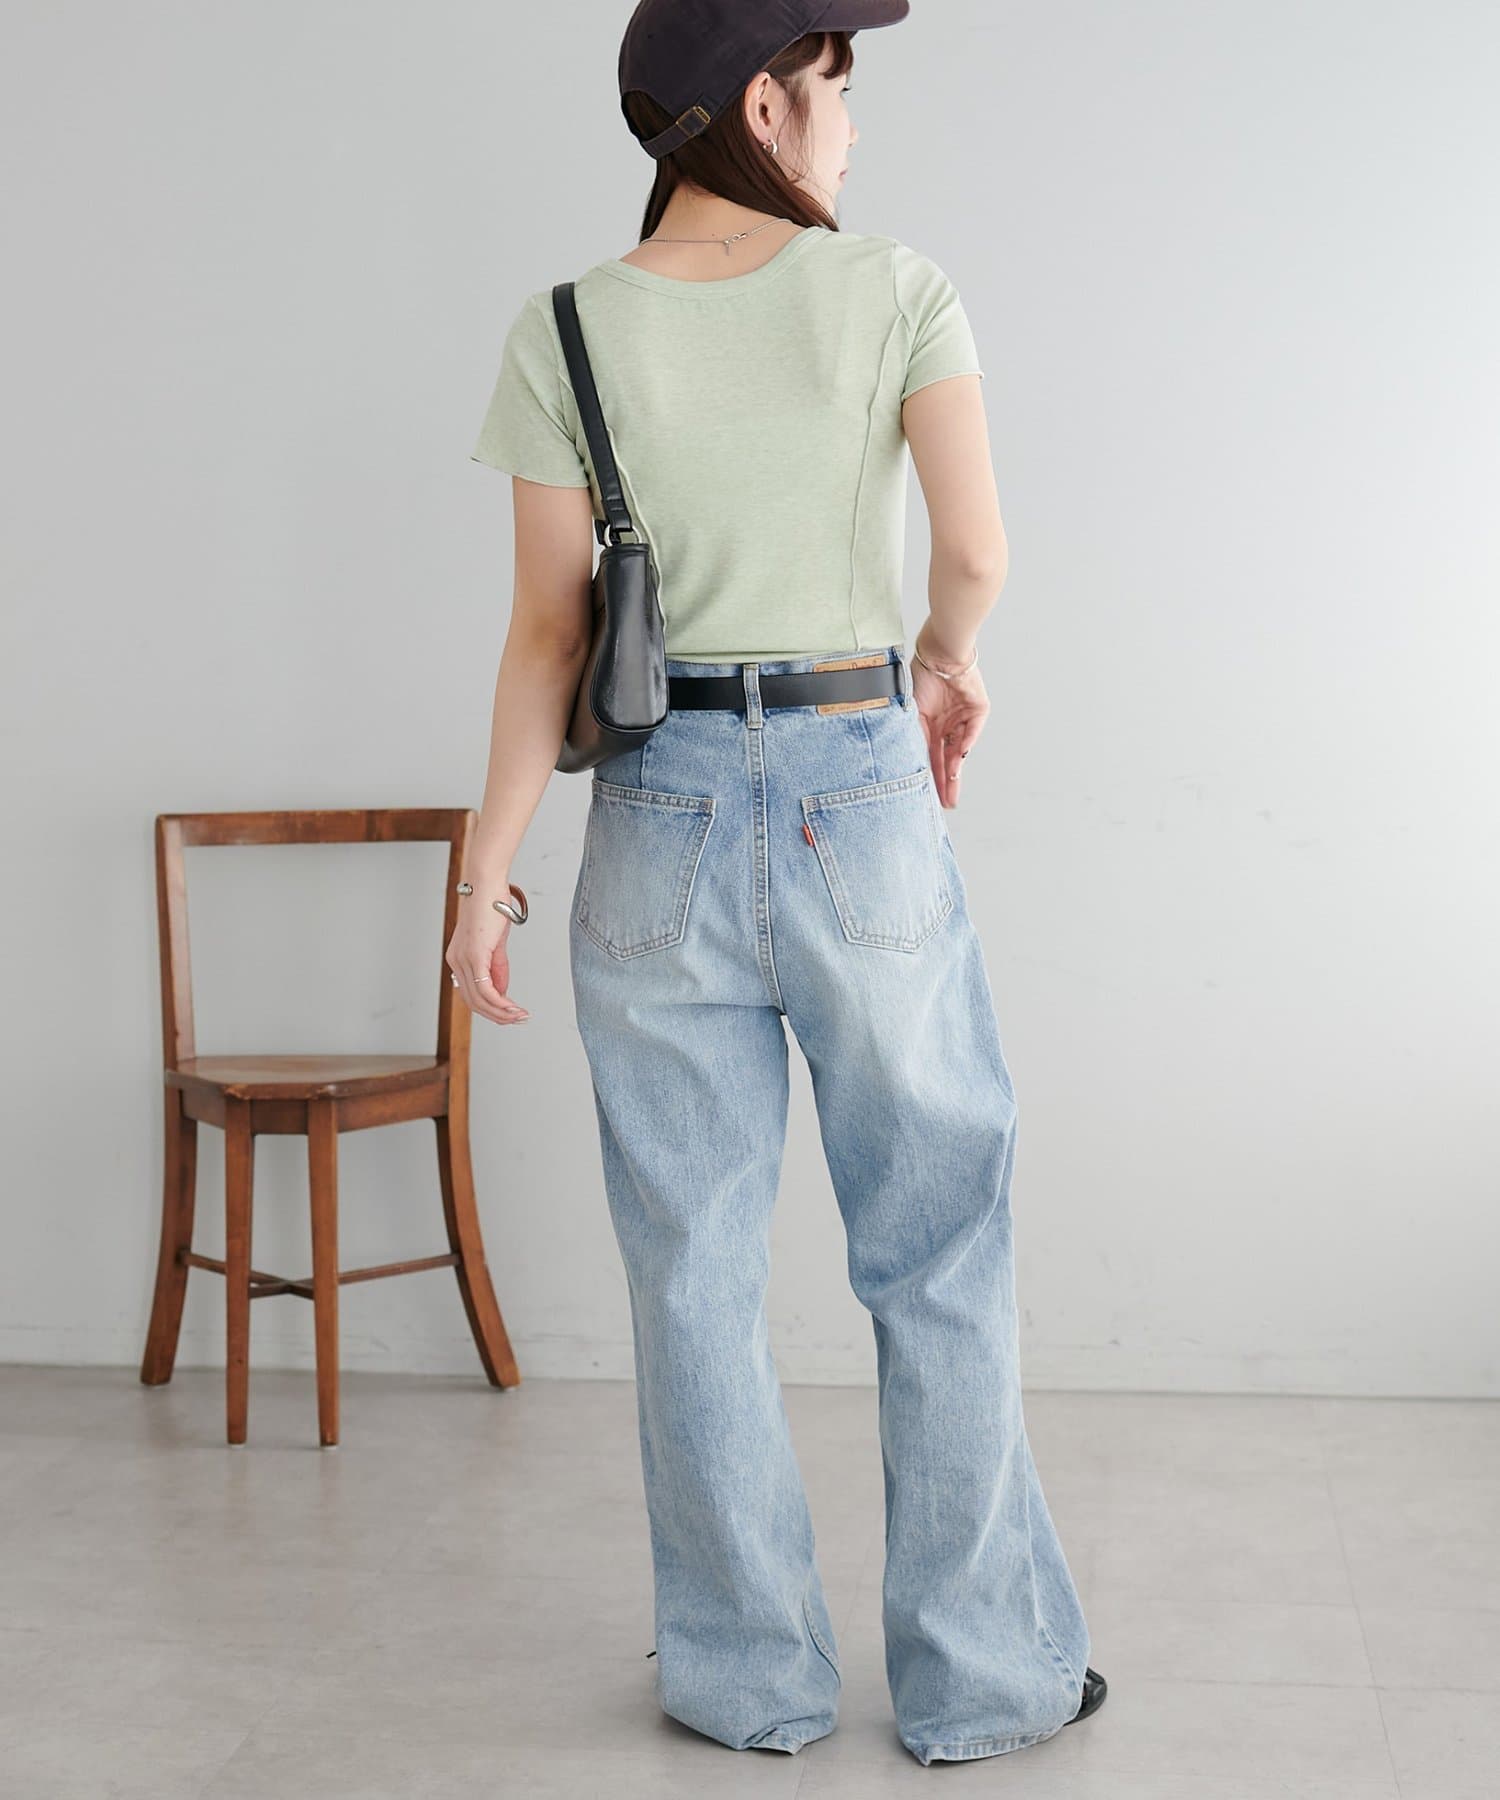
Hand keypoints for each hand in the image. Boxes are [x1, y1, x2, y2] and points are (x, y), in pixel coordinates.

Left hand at [446, 893, 529, 1025]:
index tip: (510, 1014)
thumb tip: (502, 990)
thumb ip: (497, 967)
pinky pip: (486, 989)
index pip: (471, 994)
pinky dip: (501, 1003)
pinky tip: (513, 1008)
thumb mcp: (496, 942)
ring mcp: (463, 960)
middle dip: (498, 1016)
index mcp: (458, 959)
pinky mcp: (474, 956)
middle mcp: (456, 962)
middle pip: (474, 1002)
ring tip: (520, 1016)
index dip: (491, 1008)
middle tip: (518, 1020)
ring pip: (480, 1000)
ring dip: (502, 1012)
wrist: (487, 886)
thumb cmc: (491, 906)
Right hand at [911, 648, 987, 808]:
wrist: (939, 654)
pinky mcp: (979, 710)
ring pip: (959, 750)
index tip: (928, 797)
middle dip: (946, 782)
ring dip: (955, 770)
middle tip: (946, 804)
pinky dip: (965, 744)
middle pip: (947, 759)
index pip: (931, 757)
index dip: (930, 776)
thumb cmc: (920, 679)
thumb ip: (915, 738)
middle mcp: (948, 725)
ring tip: (951, 789)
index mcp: (931, 726)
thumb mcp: (912, 714)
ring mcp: (964, 718)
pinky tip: (958, 760)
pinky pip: (972, 731)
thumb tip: (911, 763)